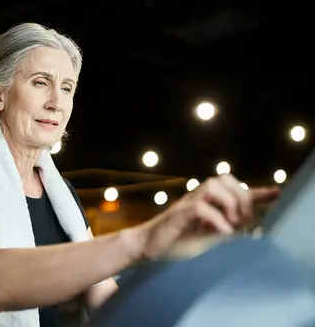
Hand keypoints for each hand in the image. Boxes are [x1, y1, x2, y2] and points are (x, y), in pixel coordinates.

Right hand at [135, 174, 279, 259]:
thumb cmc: (176, 242)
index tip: (277, 193)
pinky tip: (222, 232)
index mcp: (207, 203)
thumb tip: (247, 226)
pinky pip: (200, 207)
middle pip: (224, 178)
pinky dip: (216, 218)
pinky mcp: (177, 214)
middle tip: (241, 220)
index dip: (258, 191)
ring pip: (212, 185)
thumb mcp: (207, 238)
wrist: (146, 247)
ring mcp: (187, 204)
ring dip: (228, 203)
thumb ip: (224, 229)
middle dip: (240, 196)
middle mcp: (197, 198)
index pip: (235, 190)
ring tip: (231, 224)